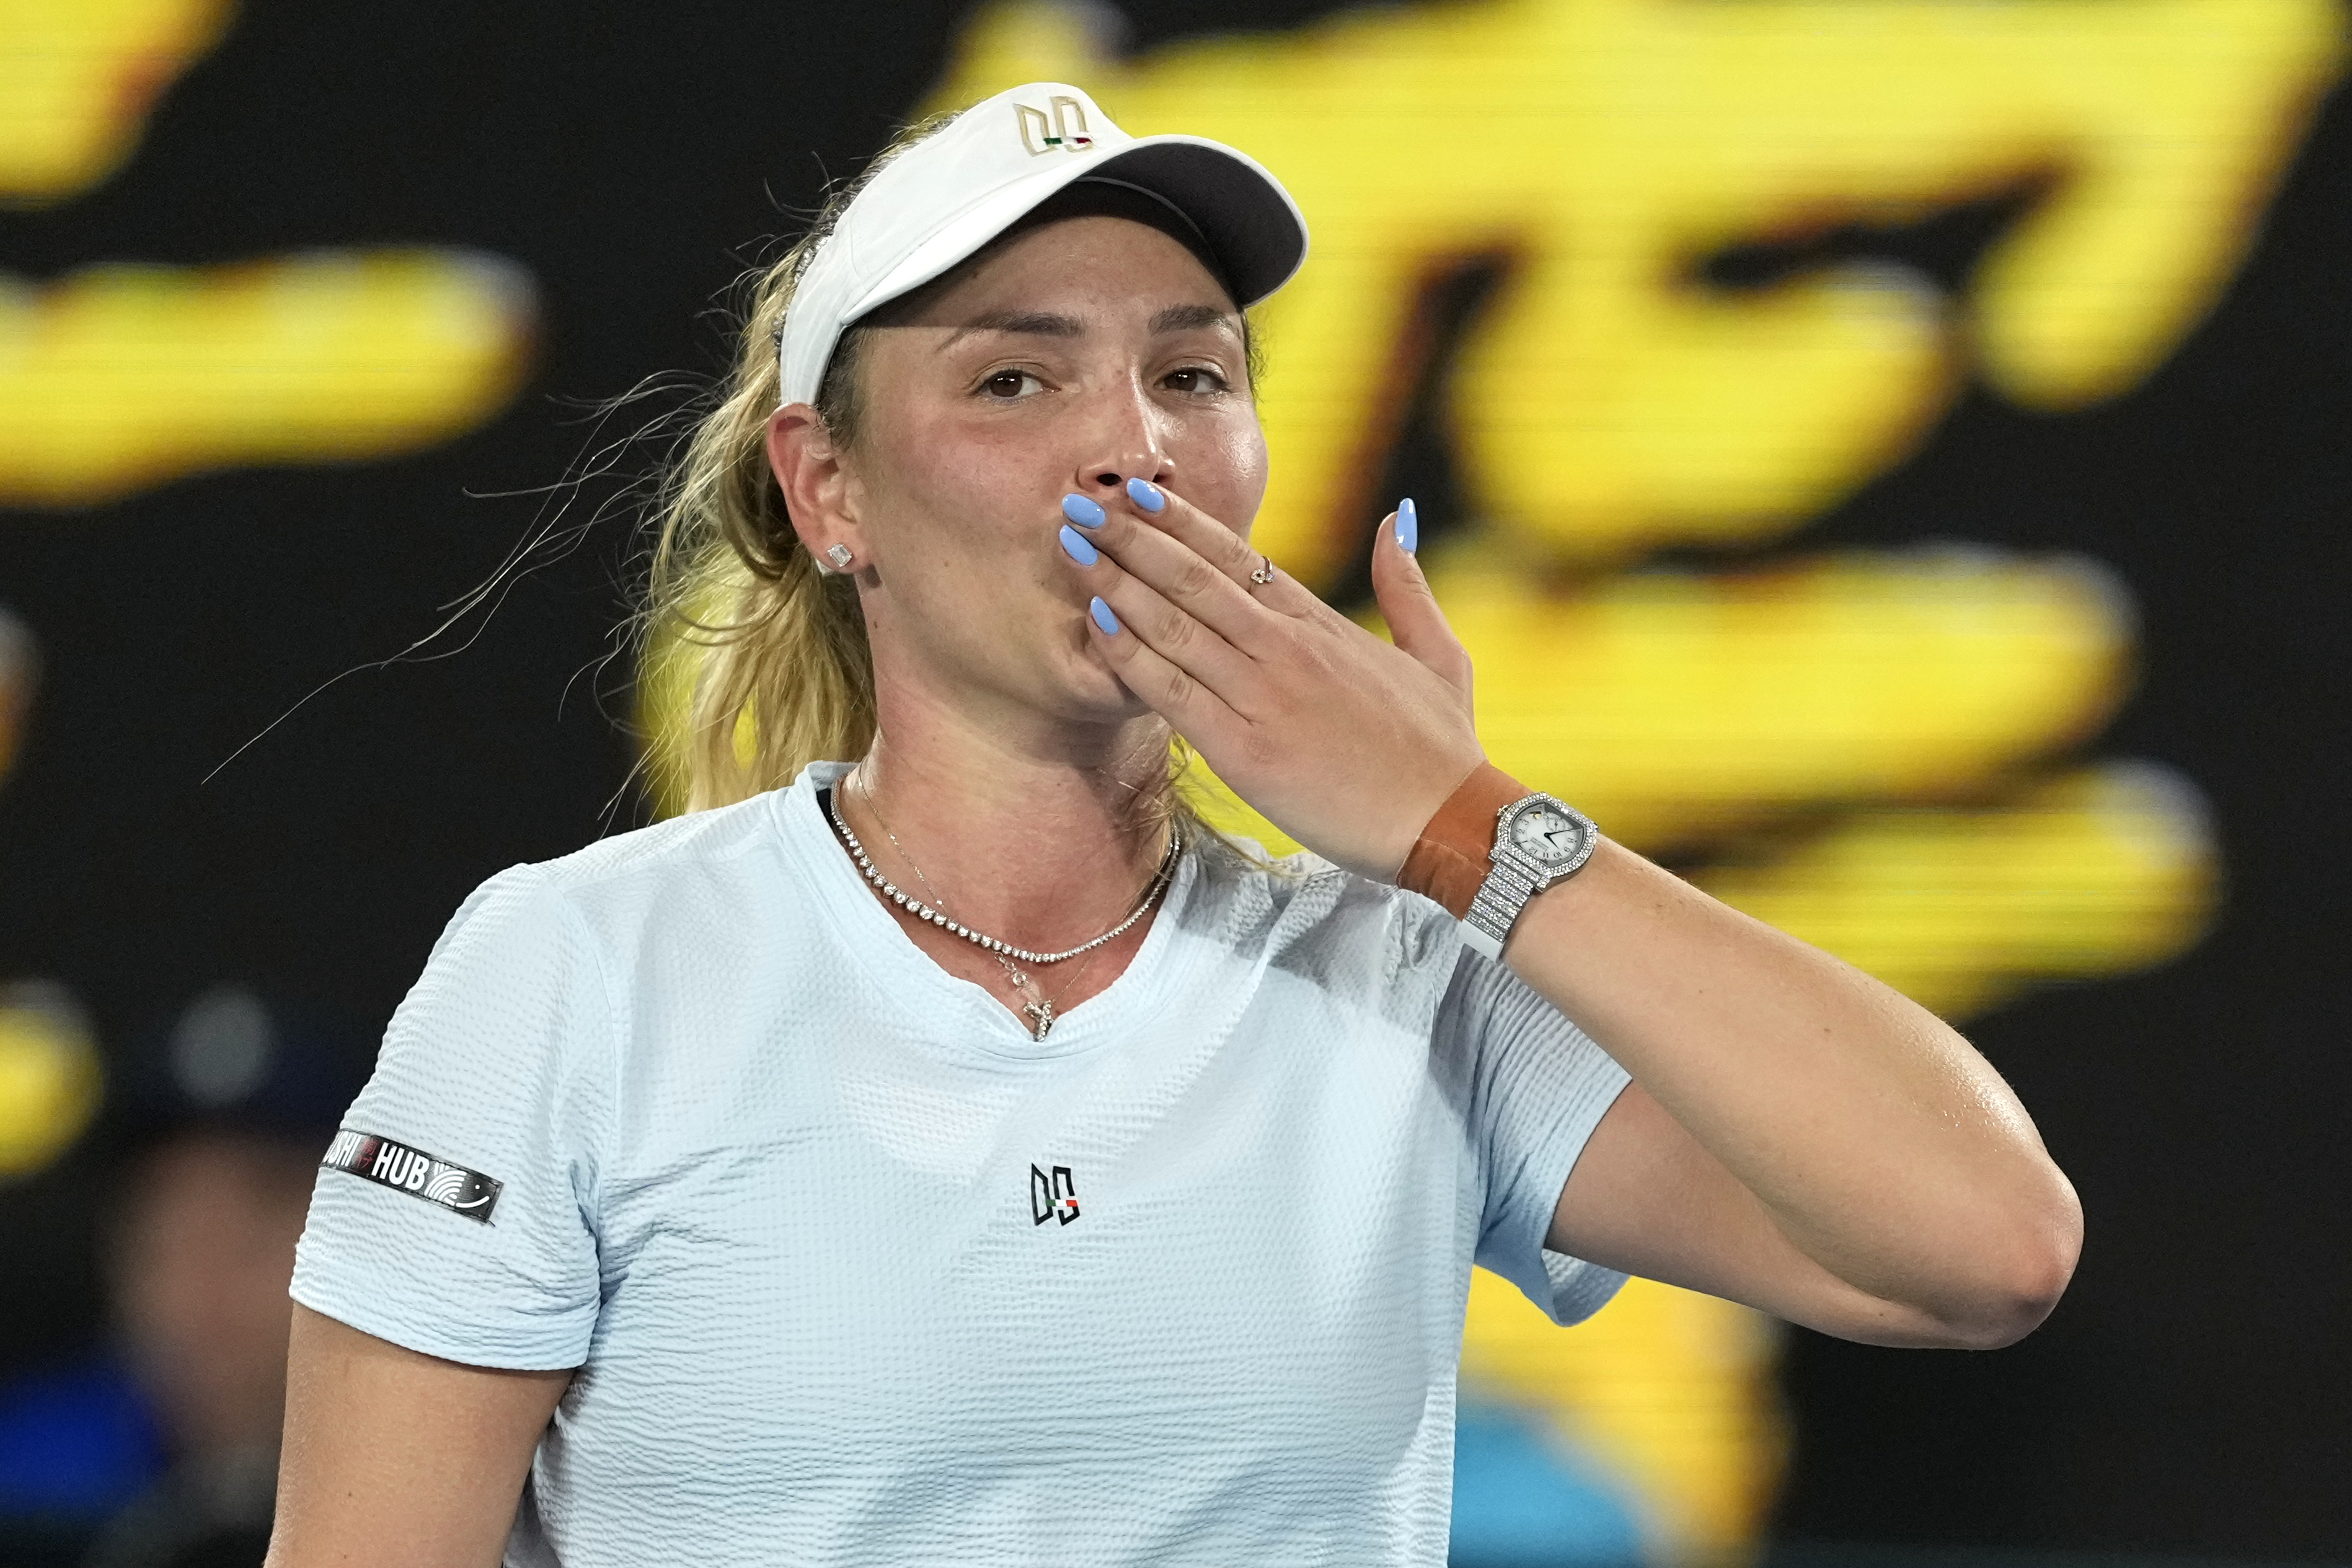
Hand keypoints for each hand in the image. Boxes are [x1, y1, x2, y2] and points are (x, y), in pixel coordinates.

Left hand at [1058, 481, 1483, 879]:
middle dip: (1130, 536)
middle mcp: (1286, 649)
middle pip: (1193, 578)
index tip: (1135, 493)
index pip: (1238, 558)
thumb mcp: (1440, 655)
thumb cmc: (1443, 751)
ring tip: (1069, 545)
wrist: (1451, 824)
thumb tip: (1398, 517)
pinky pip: (1172, 692)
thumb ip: (1408, 584)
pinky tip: (1094, 621)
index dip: (1181, 522)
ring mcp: (1263, 696)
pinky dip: (1129, 654)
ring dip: (1115, 581)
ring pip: (1173, 625)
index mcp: (1322, 625)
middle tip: (1078, 503)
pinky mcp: (1244, 748)